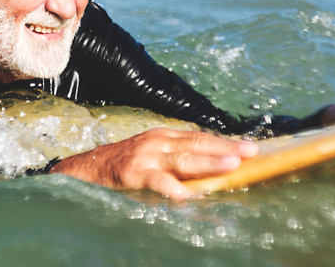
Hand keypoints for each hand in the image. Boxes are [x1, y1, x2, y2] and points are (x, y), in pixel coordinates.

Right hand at [49, 128, 257, 200]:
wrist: (83, 170)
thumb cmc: (120, 168)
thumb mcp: (150, 158)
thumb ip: (175, 163)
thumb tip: (210, 173)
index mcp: (163, 137)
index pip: (199, 137)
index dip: (224, 142)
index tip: (250, 147)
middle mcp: (157, 142)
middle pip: (197, 143)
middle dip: (225, 147)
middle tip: (251, 151)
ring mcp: (145, 157)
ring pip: (183, 159)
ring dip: (209, 161)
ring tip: (232, 165)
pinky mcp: (134, 174)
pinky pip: (159, 182)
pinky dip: (176, 189)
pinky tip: (192, 195)